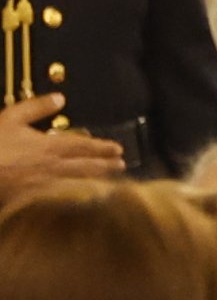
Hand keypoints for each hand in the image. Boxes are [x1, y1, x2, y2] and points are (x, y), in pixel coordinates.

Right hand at [0, 92, 125, 200]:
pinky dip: (75, 198)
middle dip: (106, 166)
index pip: (83, 146)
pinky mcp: (34, 200)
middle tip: (122, 165)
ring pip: (77, 185)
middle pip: (86, 167)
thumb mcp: (10, 117)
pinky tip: (81, 200)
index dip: (102, 147)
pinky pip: (61, 199)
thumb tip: (59, 98)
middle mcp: (52, 168)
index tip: (118, 149)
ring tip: (109, 182)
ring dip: (95, 182)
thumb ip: (36, 107)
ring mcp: (44, 186)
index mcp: (49, 147)